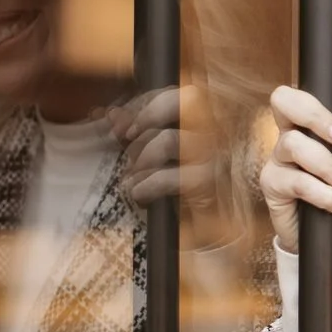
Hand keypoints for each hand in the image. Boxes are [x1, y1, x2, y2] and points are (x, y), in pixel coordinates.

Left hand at [109, 84, 236, 250]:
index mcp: (209, 121)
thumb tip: (109, 113)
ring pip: (170, 140)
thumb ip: (135, 131)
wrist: (210, 238)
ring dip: (141, 158)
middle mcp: (221, 133)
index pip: (180, 92)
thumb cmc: (181, 192)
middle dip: (143, 122)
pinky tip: (140, 196)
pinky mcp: (211, 187)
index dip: (143, 102)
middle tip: (125, 143)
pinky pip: (168, 178)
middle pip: (184, 102)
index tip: (117, 120)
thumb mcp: (154, 156)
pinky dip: (145, 187)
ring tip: (133, 177)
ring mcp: (219, 158)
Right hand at [259, 85, 331, 253]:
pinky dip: (322, 193)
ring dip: (328, 168)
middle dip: (315, 119)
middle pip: (283, 103)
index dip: (313, 106)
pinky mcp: (272, 188)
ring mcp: (278, 163)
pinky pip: (295, 181)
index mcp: (310, 128)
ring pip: (294, 146)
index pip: (297, 98)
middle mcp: (289, 140)